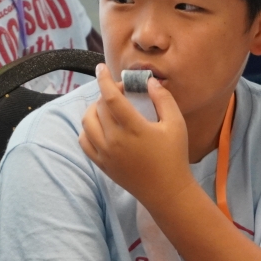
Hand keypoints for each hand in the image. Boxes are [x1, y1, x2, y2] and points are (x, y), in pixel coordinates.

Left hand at [79, 63, 194, 209]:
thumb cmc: (174, 156)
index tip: (100, 68)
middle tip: (121, 93)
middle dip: (107, 94)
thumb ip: (163, 99)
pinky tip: (99, 126)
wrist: (166, 191)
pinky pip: (84, 141)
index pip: (110, 98)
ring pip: (86, 123)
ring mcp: (105, 154)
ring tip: (107, 107)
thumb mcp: (176, 124)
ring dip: (94, 109)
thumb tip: (149, 81)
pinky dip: (87, 129)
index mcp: (134, 128)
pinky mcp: (101, 164)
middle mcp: (115, 141)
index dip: (104, 80)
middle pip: (99, 107)